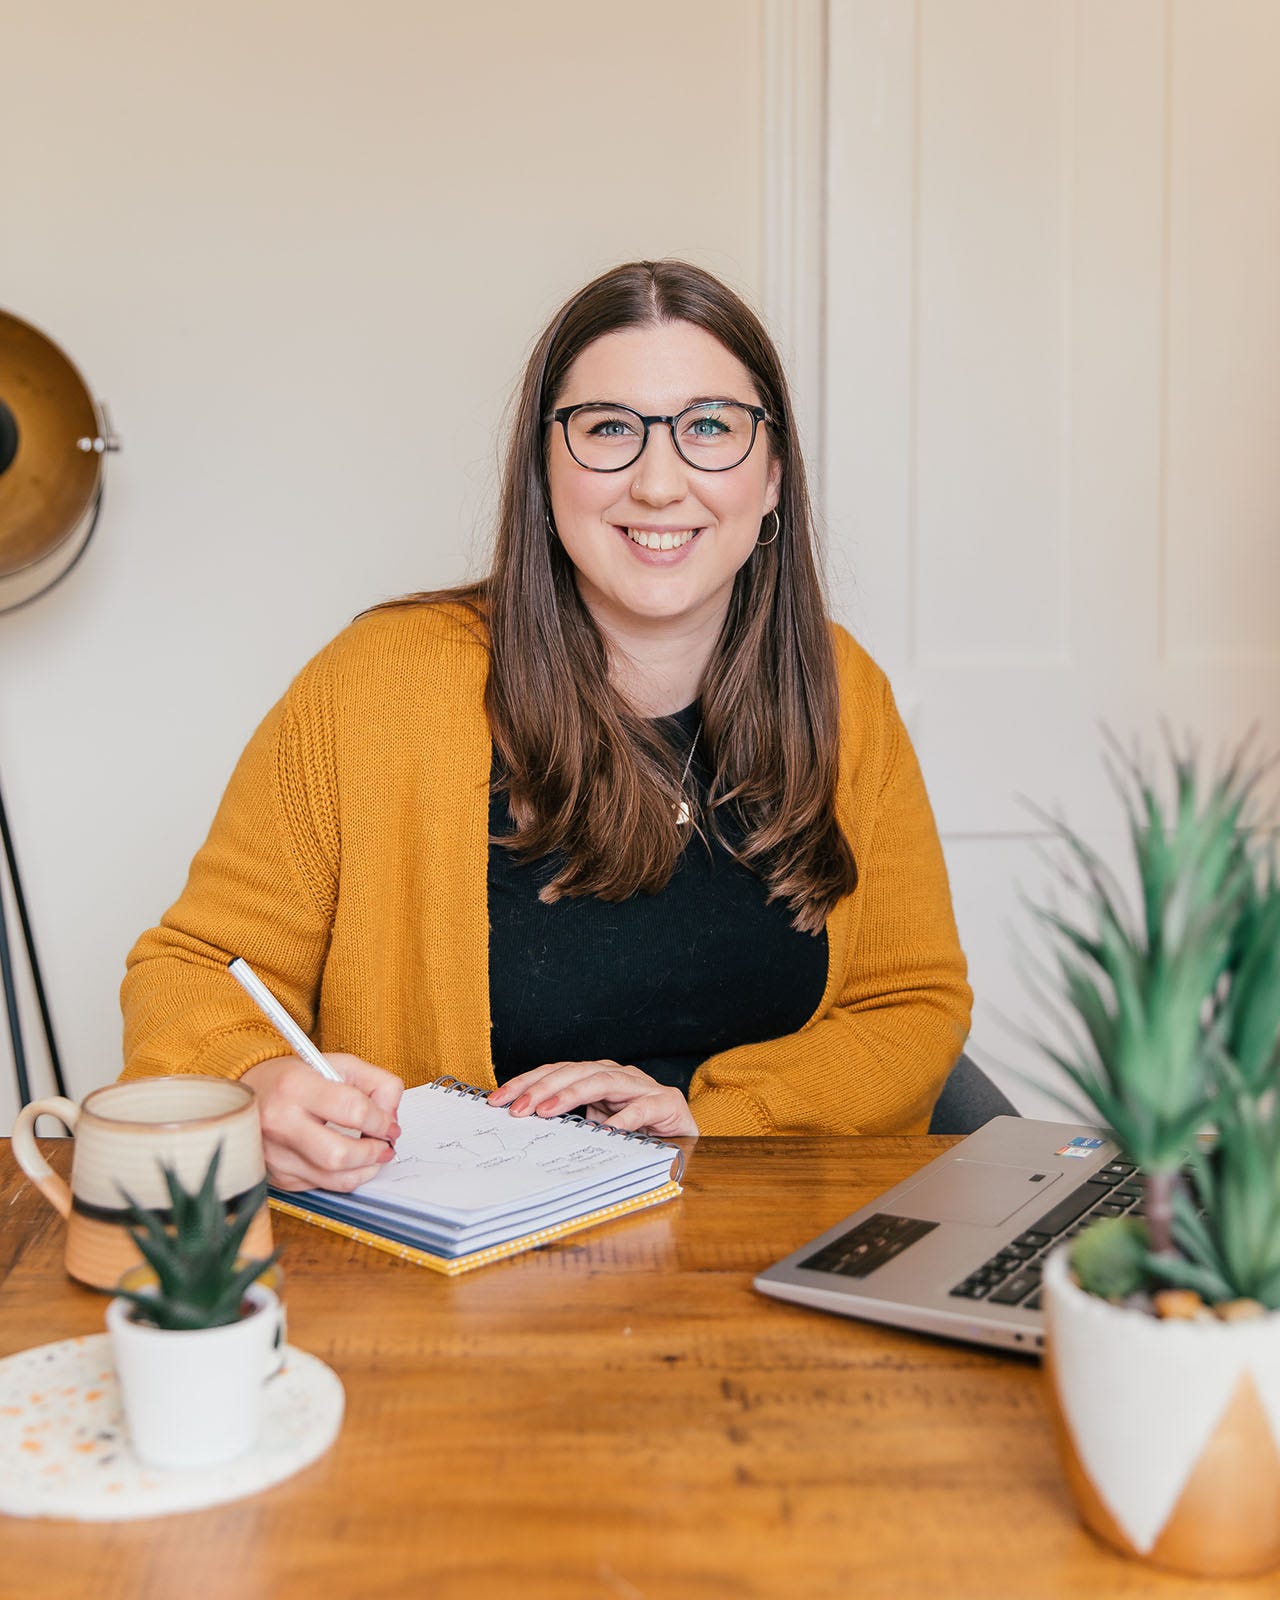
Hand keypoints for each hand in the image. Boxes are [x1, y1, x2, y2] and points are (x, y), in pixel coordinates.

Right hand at [241, 1053, 403, 1192]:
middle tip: (384, 1145)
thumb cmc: (295, 1079)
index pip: (353, 1110)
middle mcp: (279, 1122)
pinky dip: (342, 1176)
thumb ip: (376, 1083)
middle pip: (340, 1154)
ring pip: (334, 1178)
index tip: (389, 1124)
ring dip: (364, 1169)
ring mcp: (275, 1154)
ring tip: (371, 1154)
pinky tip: (345, 1160)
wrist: (247, 1096)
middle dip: (373, 1152)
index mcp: (294, 1086)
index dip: (381, 1121)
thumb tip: (391, 1117)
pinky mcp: (277, 1176)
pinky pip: (322, 1186)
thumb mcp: (338, 1064)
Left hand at [488, 1061, 697, 1138]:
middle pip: (573, 1072)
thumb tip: (525, 1125)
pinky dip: (624, 1118)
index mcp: (597, 1076)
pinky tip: (606, 1129)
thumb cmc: (637, 1130)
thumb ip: (570, 1120)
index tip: (496, 1100)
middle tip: (516, 1108)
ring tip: (547, 1110)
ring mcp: (642, 1087)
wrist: (685, 1136)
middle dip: (541, 1088)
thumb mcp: (596, 1124)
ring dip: (571, 1094)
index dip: (526, 1083)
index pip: (555, 1072)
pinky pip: (642, 1108)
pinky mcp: (666, 1103)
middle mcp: (617, 1075)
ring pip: (602, 1081)